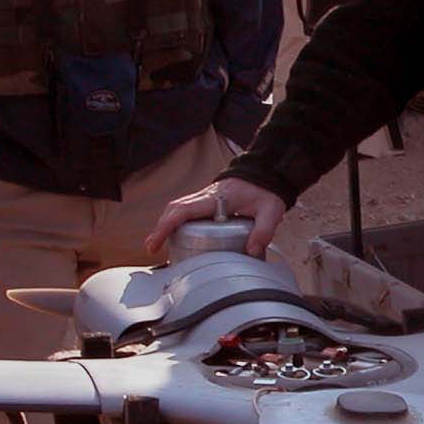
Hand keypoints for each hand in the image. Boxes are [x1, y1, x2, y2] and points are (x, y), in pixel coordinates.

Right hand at [147, 176, 287, 258]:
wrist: (266, 172)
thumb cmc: (266, 190)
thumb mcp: (270, 211)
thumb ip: (263, 231)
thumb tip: (251, 251)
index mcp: (216, 197)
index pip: (184, 210)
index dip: (166, 225)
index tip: (155, 241)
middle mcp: (206, 196)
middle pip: (174, 208)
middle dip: (160, 227)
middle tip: (152, 247)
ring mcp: (205, 197)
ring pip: (178, 207)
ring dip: (166, 223)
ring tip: (158, 244)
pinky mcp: (208, 201)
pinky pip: (186, 209)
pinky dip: (176, 220)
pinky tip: (175, 235)